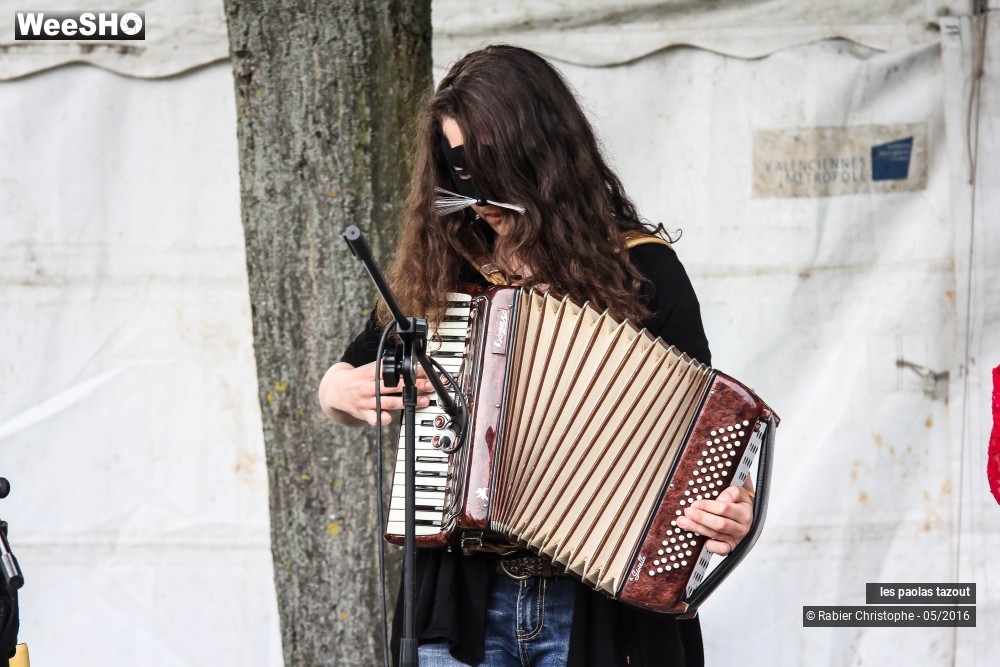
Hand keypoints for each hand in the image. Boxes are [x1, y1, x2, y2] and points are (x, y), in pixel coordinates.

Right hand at [318, 361, 434, 426]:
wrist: (335, 390)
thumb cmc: (357, 379)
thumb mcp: (368, 369)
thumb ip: (385, 369)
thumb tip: (409, 367)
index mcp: (370, 373)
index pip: (392, 370)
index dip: (409, 371)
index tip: (422, 371)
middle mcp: (368, 386)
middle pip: (394, 386)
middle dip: (414, 386)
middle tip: (428, 385)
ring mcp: (366, 401)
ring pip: (389, 402)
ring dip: (408, 402)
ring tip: (423, 401)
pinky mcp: (364, 413)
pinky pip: (374, 418)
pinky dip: (383, 419)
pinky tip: (391, 418)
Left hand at [676, 479, 754, 555]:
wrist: (746, 515)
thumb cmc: (738, 503)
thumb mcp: (739, 493)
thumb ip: (732, 493)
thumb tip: (722, 500)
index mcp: (744, 513)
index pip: (724, 509)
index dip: (708, 506)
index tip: (695, 503)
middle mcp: (741, 528)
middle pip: (719, 524)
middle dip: (701, 518)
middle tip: (688, 512)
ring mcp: (736, 539)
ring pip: (716, 535)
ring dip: (698, 528)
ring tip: (684, 522)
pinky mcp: (731, 547)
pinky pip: (722, 550)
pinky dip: (712, 546)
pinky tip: (702, 541)